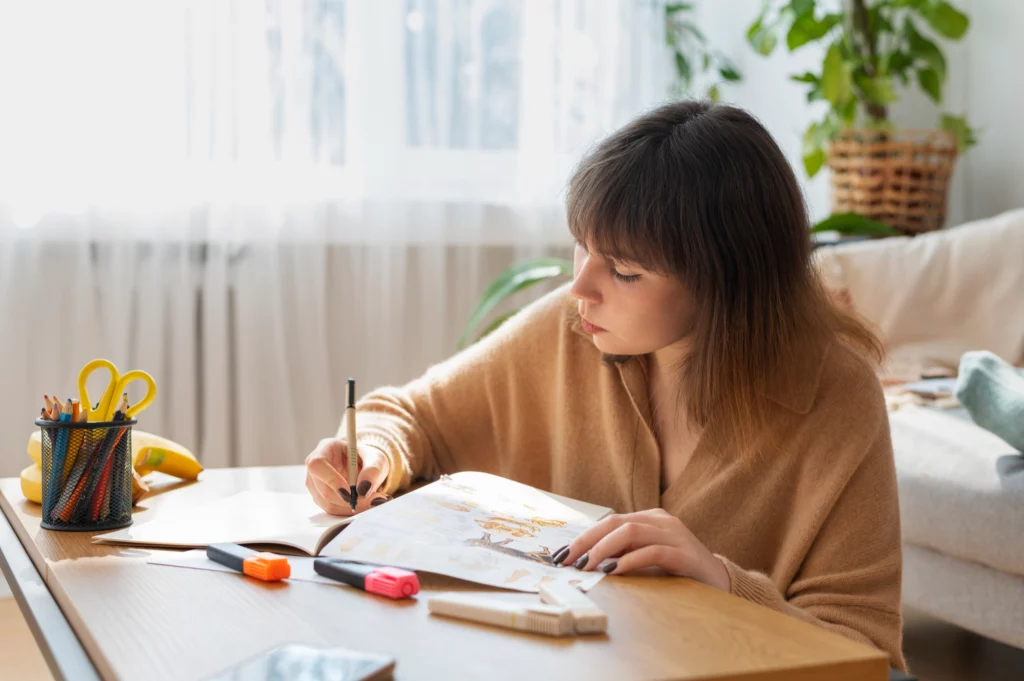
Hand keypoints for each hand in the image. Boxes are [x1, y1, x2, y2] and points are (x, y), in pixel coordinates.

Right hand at [304, 438, 390, 515]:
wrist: (364, 466)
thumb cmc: (366, 458)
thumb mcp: (376, 458)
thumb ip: (373, 470)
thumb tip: (364, 489)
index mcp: (324, 450)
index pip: (317, 465)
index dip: (331, 480)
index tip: (350, 491)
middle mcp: (315, 468)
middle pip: (324, 490)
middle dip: (349, 499)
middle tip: (374, 499)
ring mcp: (315, 485)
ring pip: (329, 504)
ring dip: (353, 507)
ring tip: (374, 501)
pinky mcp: (321, 499)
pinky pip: (334, 510)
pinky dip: (351, 510)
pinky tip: (366, 504)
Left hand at [555, 509, 730, 591]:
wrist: (721, 582)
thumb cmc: (678, 572)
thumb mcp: (646, 560)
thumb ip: (623, 555)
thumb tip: (584, 563)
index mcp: (650, 518)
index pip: (609, 522)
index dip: (583, 538)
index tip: (561, 556)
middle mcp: (661, 520)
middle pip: (616, 523)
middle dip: (587, 542)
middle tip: (568, 562)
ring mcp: (675, 534)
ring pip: (631, 532)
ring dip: (604, 550)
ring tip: (588, 567)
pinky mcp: (685, 554)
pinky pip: (653, 551)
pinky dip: (630, 560)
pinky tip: (615, 571)